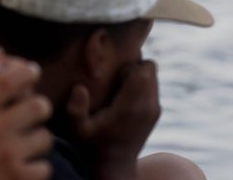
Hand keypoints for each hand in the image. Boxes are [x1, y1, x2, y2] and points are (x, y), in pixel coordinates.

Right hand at [0, 48, 53, 179]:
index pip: (10, 80)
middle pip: (39, 106)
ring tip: (23, 145)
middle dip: (38, 108)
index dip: (27, 72)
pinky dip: (35, 169)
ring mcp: (9, 157)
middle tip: (32, 114)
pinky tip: (22, 169)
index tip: (32, 72)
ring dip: (36, 141)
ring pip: (45, 138)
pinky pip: (44, 168)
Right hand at [65, 61, 160, 179]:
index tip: (112, 77)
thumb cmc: (92, 146)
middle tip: (116, 81)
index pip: (143, 70)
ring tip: (120, 90)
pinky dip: (142, 85)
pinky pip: (153, 86)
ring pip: (153, 76)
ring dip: (138, 76)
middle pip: (150, 69)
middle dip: (134, 67)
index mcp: (130, 107)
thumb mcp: (78, 130)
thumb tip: (80, 87)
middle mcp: (148, 107)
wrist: (114, 167)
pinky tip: (125, 98)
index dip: (128, 66)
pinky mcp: (156, 113)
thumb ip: (76, 109)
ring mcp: (155, 110)